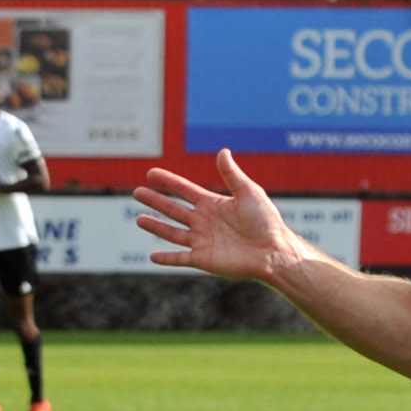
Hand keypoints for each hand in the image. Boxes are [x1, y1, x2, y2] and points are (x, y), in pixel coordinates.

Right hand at [134, 150, 298, 280]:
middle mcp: (206, 222)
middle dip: (156, 201)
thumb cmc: (266, 222)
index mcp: (214, 205)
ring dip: (156, 226)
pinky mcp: (204, 260)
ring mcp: (203, 241)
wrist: (274, 251)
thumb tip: (222, 151)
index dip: (169, 182)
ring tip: (139, 219)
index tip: (151, 173)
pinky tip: (152, 256)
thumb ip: (232, 174)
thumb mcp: (249, 192)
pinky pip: (180, 258)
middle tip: (137, 192)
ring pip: (172, 233)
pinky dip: (166, 258)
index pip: (185, 191)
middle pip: (174, 210)